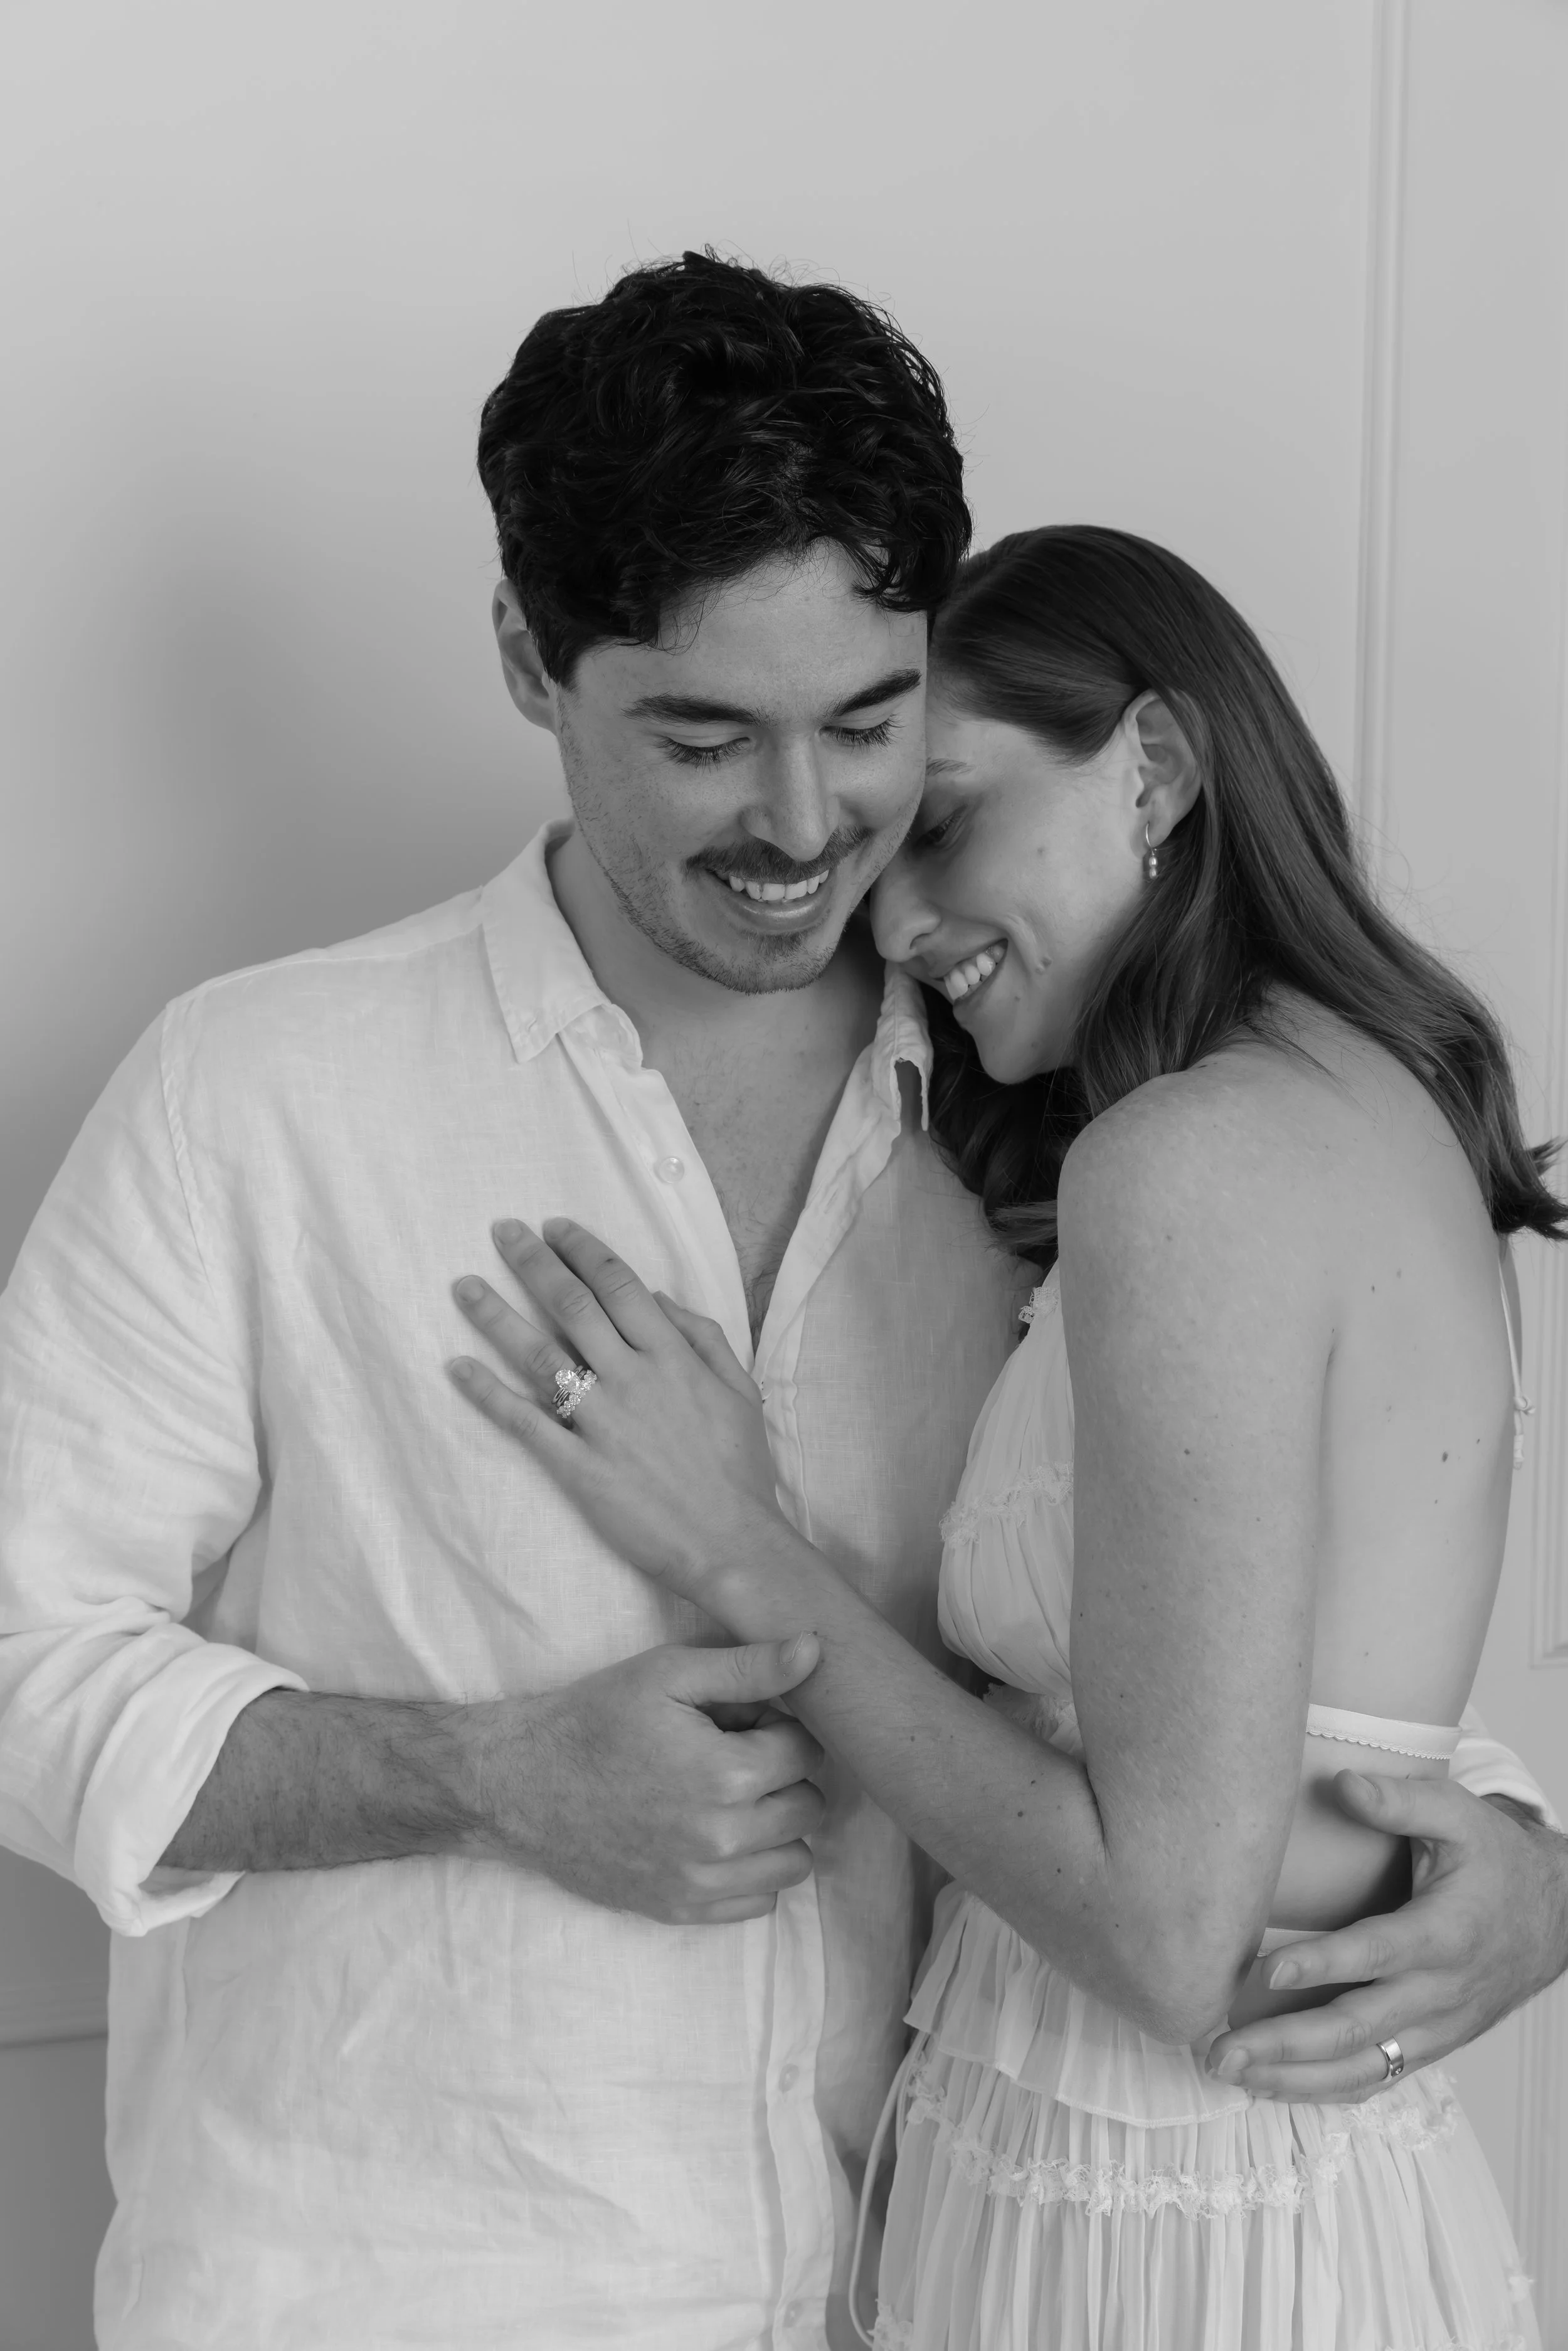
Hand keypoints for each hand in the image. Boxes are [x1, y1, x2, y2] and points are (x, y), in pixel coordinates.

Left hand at [447, 1217, 784, 1608]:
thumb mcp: (739, 1390)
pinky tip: (458, 1368)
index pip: (620, 1286)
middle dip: (534, 1263)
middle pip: (573, 1307)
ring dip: (497, 1317)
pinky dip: (489, 1394)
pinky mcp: (578, 1467)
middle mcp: (633, 1380)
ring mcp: (602, 1423)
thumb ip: (702, 1337)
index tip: (555, 1227)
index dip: (584, 1250)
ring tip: (464, 1287)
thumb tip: (658, 1297)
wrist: (731, 1543)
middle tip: (503, 1232)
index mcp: (673, 1357)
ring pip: (539, 1356)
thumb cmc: (740, 1470)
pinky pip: (525, 1423)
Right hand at [473, 1636, 826, 1923]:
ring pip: (795, 1863)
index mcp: (726, 1775)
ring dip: (779, 1829)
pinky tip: (718, 1837)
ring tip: (734, 1799)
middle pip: (809, 1808)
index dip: (780, 1728)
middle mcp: (721, 1839)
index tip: (746, 1723)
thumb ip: (749, 1666)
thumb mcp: (669, 1674)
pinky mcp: (680, 1910)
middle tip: (738, 1757)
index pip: (807, 1752)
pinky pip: (758, 1903)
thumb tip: (815, 1650)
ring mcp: (700, 1883)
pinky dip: (753, 1872)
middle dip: (784, 1776)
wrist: (521, 1785)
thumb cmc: (595, 1719)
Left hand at [1207, 1769, 1567, 2101]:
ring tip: (1229, 2072)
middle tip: (1221, 2049)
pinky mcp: (1429, 2046)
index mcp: (1444, 1933)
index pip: (1376, 1953)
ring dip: (1293, 2077)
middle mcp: (1439, 1992)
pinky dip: (1322, 2088)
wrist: (1554, 1918)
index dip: (1322, 1965)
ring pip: (1361, 2068)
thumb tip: (1341, 1781)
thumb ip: (1401, 1799)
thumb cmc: (1496, 1862)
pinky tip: (1271, 2084)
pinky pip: (1374, 2078)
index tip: (1264, 1972)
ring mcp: (1435, 2028)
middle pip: (1357, 2028)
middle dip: (1285, 2043)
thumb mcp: (1459, 1814)